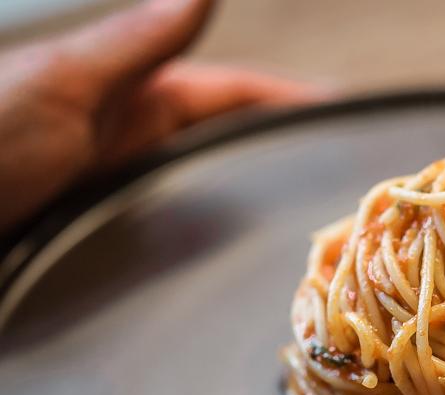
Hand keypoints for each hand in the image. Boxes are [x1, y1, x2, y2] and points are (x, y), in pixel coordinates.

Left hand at [0, 0, 326, 233]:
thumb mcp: (65, 85)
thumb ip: (137, 43)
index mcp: (133, 96)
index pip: (232, 94)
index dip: (288, 101)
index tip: (344, 116)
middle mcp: (136, 140)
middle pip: (230, 145)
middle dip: (283, 156)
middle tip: (340, 188)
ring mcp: (125, 188)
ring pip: (207, 194)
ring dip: (252, 207)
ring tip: (305, 233)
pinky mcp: (108, 230)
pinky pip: (177, 236)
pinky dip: (210, 243)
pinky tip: (235, 266)